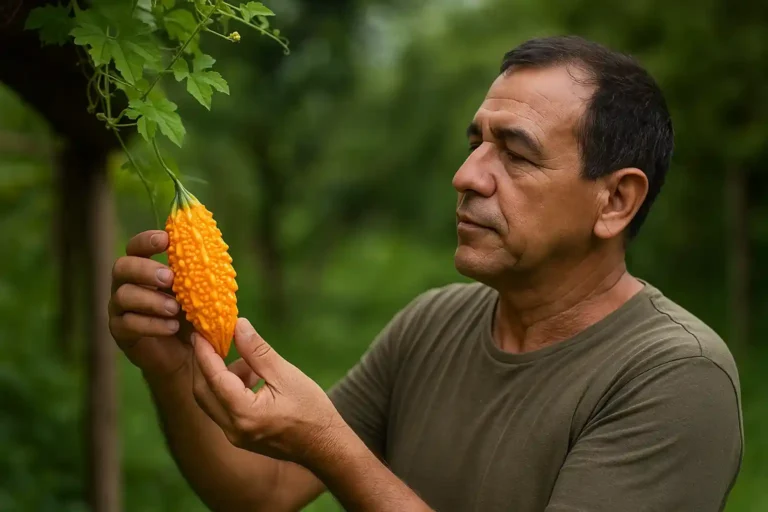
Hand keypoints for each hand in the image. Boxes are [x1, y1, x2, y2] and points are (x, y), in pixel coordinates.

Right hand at [108, 230, 192, 380]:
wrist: (190, 354)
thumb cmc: (195, 316)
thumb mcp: (200, 293)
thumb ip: (200, 275)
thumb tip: (212, 252)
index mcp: (145, 269)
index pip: (136, 247)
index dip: (146, 241)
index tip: (165, 240)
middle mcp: (127, 284)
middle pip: (122, 267)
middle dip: (145, 270)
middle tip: (169, 278)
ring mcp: (120, 309)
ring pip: (123, 296)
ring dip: (151, 300)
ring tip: (175, 308)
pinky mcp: (120, 332)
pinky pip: (127, 324)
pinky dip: (151, 324)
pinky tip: (172, 327)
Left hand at [192, 317, 347, 467]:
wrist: (326, 447)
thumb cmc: (311, 410)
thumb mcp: (286, 375)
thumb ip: (257, 351)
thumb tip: (238, 325)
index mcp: (245, 414)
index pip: (214, 378)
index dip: (204, 353)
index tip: (198, 332)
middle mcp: (233, 429)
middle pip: (203, 392)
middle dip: (205, 364)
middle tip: (211, 340)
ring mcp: (235, 437)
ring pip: (212, 401)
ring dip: (220, 377)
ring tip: (248, 362)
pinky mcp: (241, 437)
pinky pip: (224, 409)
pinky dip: (229, 389)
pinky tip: (252, 377)